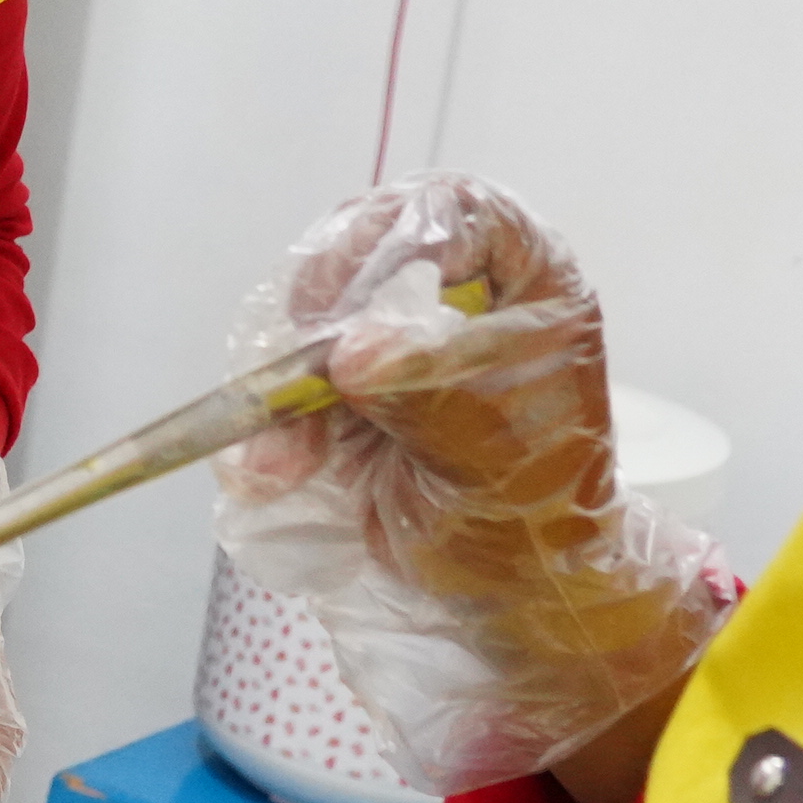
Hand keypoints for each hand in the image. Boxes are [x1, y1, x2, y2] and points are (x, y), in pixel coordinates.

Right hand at [216, 173, 725, 796]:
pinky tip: (268, 474)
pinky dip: (267, 431)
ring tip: (282, 464)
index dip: (398, 235)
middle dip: (318, 321)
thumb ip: (428, 386)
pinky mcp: (348, 396)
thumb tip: (353, 355)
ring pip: (308, 328)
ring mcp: (396, 346)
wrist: (510, 592)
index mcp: (524, 288)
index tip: (359, 299)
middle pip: (361, 258)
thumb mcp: (494, 445)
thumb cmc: (534, 513)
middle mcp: (455, 302)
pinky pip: (285, 388)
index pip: (455, 210)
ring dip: (281, 392)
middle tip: (301, 365)